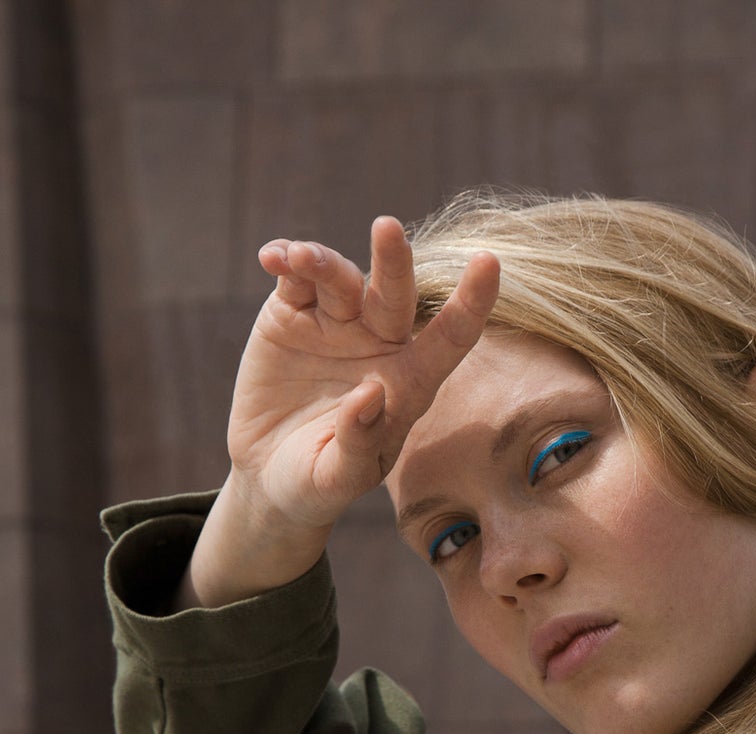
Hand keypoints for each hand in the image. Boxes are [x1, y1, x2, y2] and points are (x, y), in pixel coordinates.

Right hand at [177, 216, 499, 608]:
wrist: (266, 474)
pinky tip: (274, 258)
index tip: (489, 263)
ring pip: (341, 279)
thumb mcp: (337, 477)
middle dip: (393, 262)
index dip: (471, 302)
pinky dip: (286, 262)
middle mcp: (380, 342)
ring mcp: (337, 324)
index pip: (451, 337)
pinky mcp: (292, 314)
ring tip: (299, 259)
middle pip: (395, 294)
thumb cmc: (317, 483)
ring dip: (323, 262)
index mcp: (410, 381)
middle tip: (387, 228)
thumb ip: (358, 442)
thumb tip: (370, 393)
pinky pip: (294, 279)